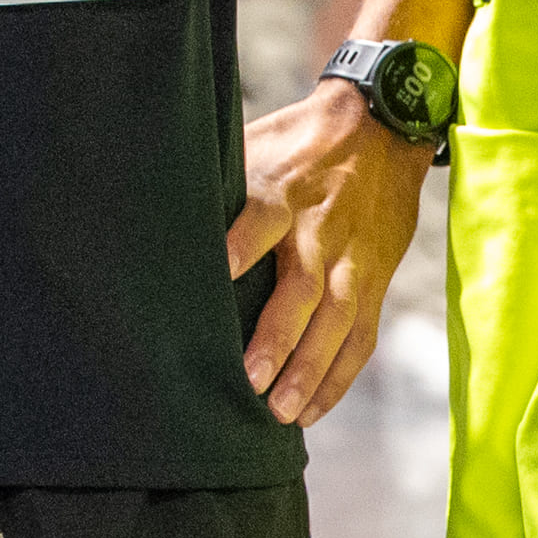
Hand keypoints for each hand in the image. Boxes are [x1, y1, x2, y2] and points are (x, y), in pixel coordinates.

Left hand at [227, 84, 425, 423]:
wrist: (382, 126)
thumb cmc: (297, 142)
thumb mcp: (257, 143)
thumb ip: (221, 182)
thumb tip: (155, 210)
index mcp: (284, 189)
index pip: (261, 217)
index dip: (241, 245)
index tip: (218, 273)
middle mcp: (320, 228)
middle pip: (303, 285)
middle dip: (279, 336)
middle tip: (250, 378)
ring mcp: (353, 258)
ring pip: (337, 319)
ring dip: (311, 368)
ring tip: (282, 411)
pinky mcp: (376, 278)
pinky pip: (362, 334)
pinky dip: (339, 375)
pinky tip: (312, 409)